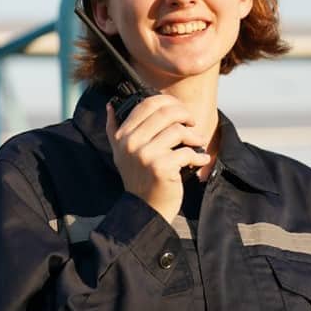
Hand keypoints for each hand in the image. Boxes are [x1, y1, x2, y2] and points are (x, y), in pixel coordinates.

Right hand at [105, 94, 207, 222]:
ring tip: (198, 142)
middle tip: (192, 123)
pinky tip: (201, 159)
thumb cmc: (138, 179)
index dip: (169, 102)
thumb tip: (110, 105)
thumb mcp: (120, 153)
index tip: (180, 111)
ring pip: (178, 130)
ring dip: (194, 136)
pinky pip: (187, 152)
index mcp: (122, 135)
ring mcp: (145, 155)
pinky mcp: (161, 167)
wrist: (144, 209)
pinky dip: (198, 155)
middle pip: (166, 113)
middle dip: (185, 114)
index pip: (147, 104)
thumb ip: (114, 129)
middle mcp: (131, 143)